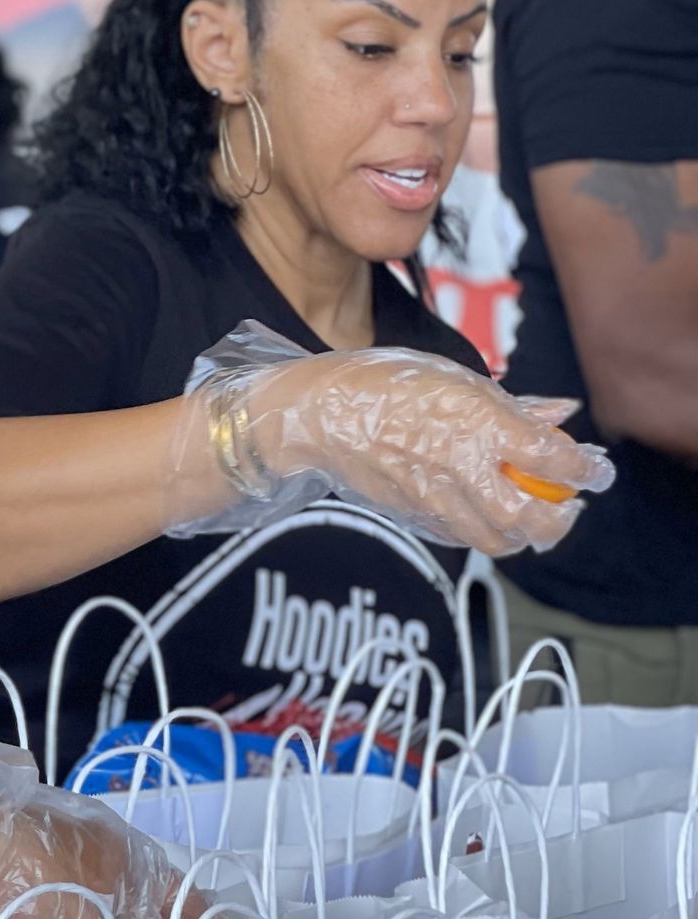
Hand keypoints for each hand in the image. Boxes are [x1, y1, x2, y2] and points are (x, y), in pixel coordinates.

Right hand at [247, 347, 612, 556]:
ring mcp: (439, 499)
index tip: (596, 470)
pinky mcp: (418, 518)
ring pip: (501, 540)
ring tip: (529, 516)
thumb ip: (513, 404)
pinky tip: (485, 513)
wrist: (321, 415)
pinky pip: (465, 539)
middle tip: (567, 505)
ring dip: (525, 533)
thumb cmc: (384, 384)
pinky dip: (486, 533)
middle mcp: (464, 467)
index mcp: (480, 424)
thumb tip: (559, 412)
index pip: (555, 458)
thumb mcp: (455, 377)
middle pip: (535, 518)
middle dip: (561, 518)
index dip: (588, 469)